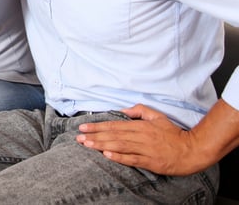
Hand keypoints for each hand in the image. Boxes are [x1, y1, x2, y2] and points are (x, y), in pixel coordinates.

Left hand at [76, 104, 201, 175]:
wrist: (192, 150)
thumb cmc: (173, 133)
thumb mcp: (157, 116)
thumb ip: (140, 110)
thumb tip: (123, 110)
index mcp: (141, 126)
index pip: (114, 125)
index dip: (98, 126)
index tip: (83, 127)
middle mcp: (141, 136)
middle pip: (113, 135)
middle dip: (94, 136)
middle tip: (78, 138)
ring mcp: (145, 149)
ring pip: (119, 146)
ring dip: (101, 145)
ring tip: (87, 145)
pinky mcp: (151, 161)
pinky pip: (132, 159)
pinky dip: (119, 157)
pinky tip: (107, 155)